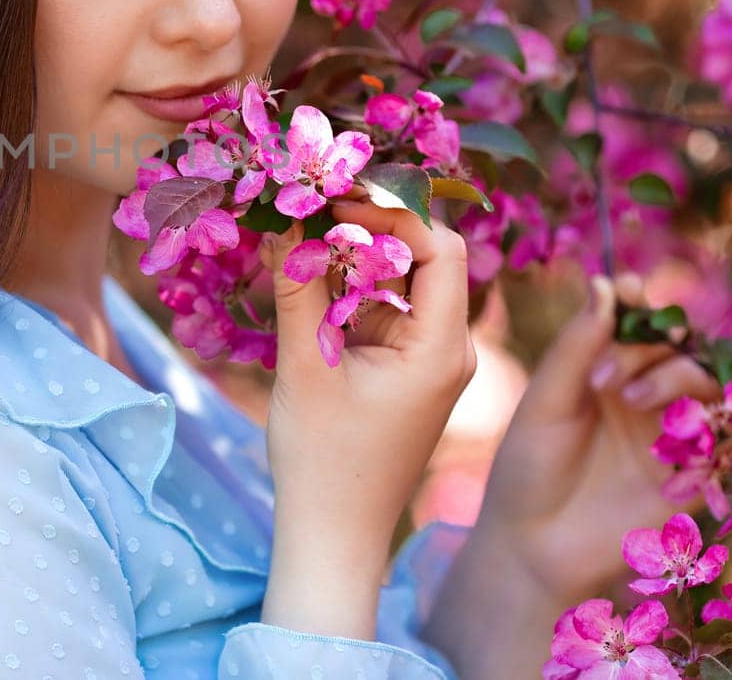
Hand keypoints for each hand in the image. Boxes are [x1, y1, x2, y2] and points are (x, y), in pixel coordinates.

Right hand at [255, 200, 475, 639]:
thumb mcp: (304, 368)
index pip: (438, 248)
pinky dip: (349, 286)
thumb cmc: (323, 462)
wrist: (333, 535)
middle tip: (312, 201)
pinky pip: (385, 307)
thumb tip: (282, 218)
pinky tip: (306, 273)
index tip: (334, 196)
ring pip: (401, 278)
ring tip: (301, 229)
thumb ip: (297, 289)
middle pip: (425, 256)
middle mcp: (449, 346)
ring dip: (355, 253)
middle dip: (370, 224)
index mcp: (441, 348)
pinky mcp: (406, 369)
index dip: (392, 211)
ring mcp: (429, 358)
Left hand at [475, 275, 723, 606]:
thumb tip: (606, 281)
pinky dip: (709, 421)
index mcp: (605, 370)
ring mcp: (672, 431)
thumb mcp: (545, 402)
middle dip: (648, 344)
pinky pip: (726, 436)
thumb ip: (577, 346)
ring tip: (627, 399)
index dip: (640, 300)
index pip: (639, 320)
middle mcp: (644, 394)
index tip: (629, 289)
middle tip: (601, 375)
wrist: (534, 544)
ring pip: (707, 381)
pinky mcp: (694, 474)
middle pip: (678, 343)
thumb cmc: (528, 469)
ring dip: (676, 375)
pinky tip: (672, 429)